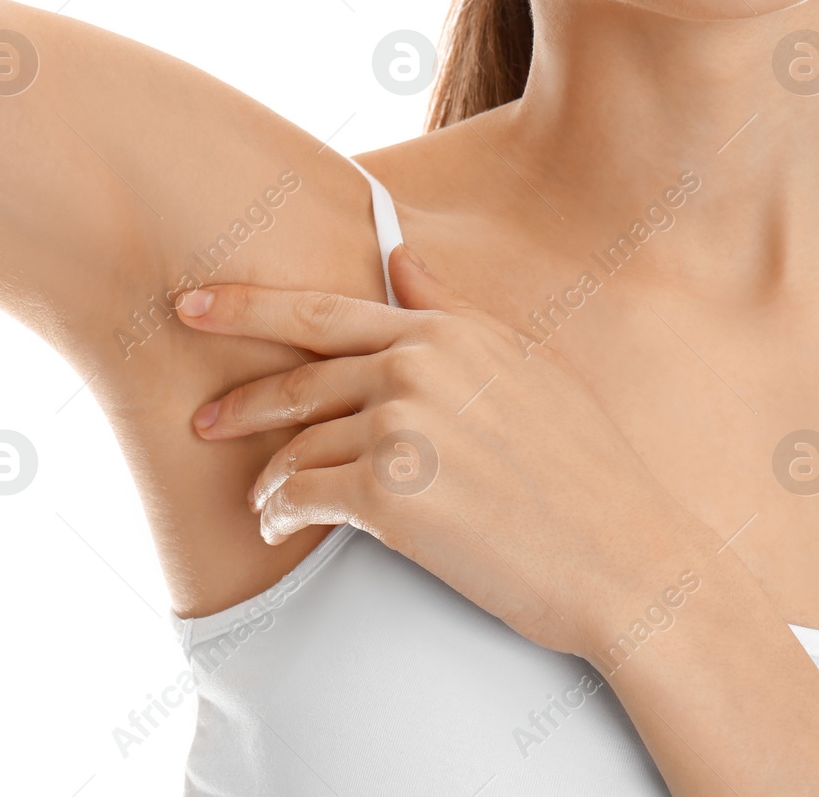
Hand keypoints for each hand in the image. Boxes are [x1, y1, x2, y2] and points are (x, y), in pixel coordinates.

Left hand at [175, 245, 719, 656]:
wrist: (626, 560)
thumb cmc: (584, 472)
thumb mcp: (522, 368)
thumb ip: (449, 311)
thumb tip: (400, 257)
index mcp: (443, 332)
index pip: (321, 309)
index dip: (246, 305)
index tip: (192, 305)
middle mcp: (415, 367)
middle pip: (296, 378)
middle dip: (240, 403)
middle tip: (202, 421)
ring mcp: (399, 428)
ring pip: (297, 446)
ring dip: (268, 477)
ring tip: (262, 500)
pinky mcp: (388, 495)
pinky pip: (302, 495)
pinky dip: (279, 512)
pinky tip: (277, 527)